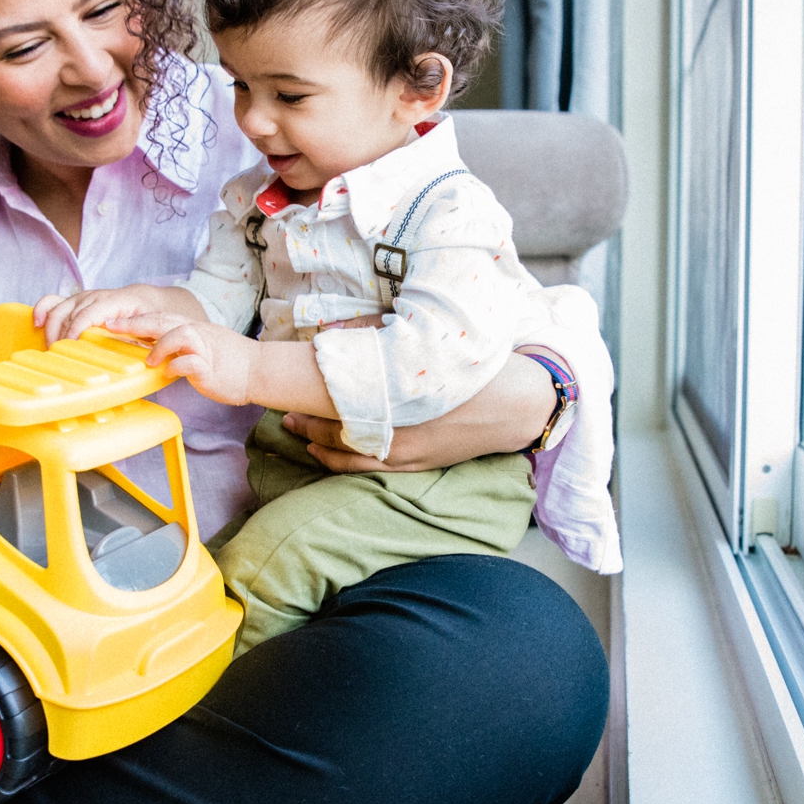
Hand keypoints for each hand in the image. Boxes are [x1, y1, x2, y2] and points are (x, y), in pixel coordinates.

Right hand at [34, 284, 170, 343]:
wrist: (144, 300)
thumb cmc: (147, 315)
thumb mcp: (149, 323)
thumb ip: (134, 328)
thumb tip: (113, 331)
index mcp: (114, 301)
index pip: (88, 314)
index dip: (75, 330)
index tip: (68, 346)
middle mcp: (95, 296)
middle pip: (70, 314)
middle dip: (61, 335)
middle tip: (59, 356)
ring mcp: (82, 297)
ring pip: (58, 310)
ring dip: (51, 329)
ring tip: (50, 349)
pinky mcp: (74, 301)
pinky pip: (52, 301)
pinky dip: (42, 310)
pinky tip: (36, 323)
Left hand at [105, 310, 260, 405]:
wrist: (259, 370)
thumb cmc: (230, 362)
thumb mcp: (202, 347)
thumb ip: (180, 345)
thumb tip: (155, 350)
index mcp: (193, 328)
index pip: (160, 318)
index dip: (135, 318)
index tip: (111, 322)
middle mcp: (198, 334)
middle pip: (164, 320)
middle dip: (136, 323)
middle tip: (112, 327)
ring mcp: (206, 349)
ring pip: (180, 334)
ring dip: (160, 346)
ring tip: (149, 360)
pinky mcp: (211, 368)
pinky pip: (191, 362)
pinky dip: (176, 366)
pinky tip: (168, 374)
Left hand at [282, 350, 559, 472]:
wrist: (519, 405)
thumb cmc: (477, 371)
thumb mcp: (430, 347)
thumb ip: (383, 341)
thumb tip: (339, 336)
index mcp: (398, 404)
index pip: (338, 408)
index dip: (307, 403)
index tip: (285, 394)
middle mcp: (398, 436)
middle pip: (338, 434)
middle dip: (307, 424)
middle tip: (283, 414)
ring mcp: (408, 455)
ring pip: (349, 456)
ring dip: (318, 446)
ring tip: (295, 433)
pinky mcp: (418, 464)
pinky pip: (368, 468)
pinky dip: (341, 462)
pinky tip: (324, 455)